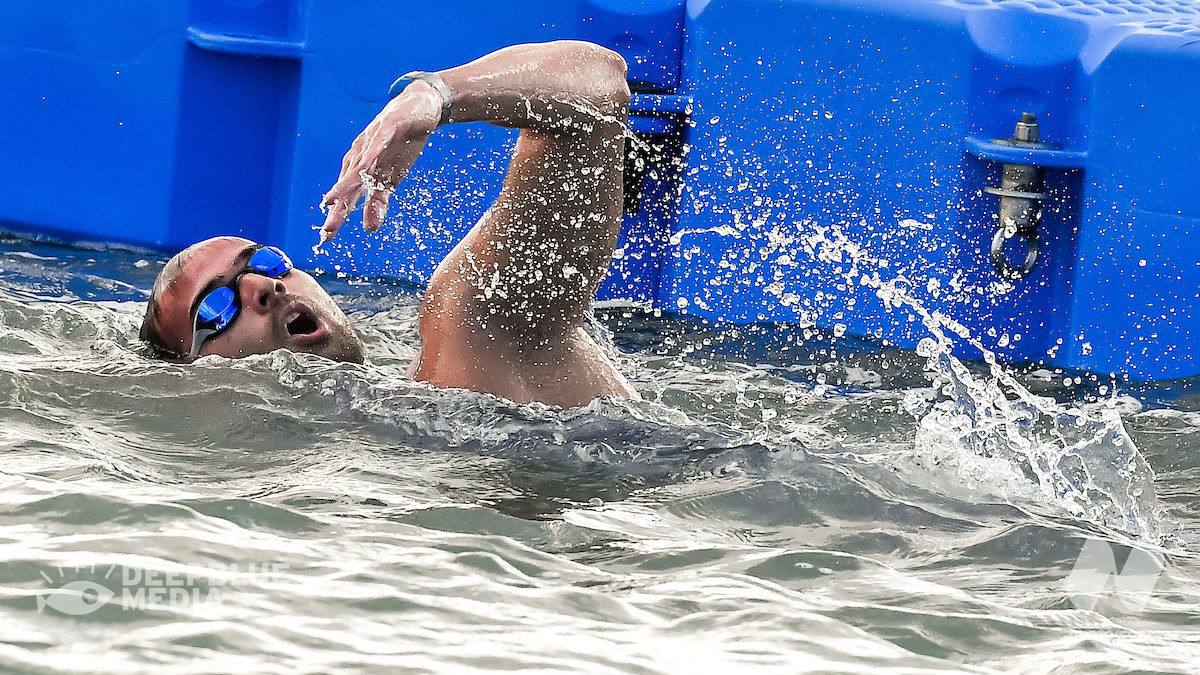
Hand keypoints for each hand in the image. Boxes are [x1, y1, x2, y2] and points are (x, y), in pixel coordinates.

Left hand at [319, 82, 442, 243]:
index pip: (346, 196)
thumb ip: (379, 202)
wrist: (419, 107)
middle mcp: (361, 155)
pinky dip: (372, 153)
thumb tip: (369, 229)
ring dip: (347, 184)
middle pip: (348, 184)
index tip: (327, 239)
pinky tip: (365, 166)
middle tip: (328, 230)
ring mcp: (374, 140)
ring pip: (359, 165)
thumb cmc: (402, 143)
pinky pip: (380, 141)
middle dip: (338, 206)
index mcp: (359, 168)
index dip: (337, 217)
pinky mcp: (390, 126)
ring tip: (334, 201)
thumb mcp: (391, 177)